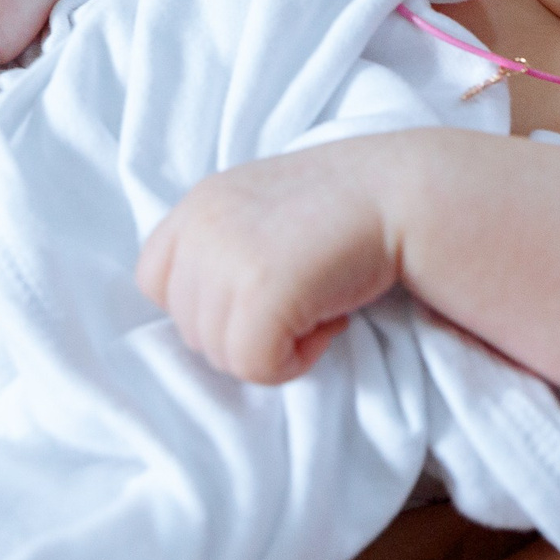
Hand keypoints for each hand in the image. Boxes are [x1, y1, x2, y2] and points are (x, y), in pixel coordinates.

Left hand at [137, 143, 406, 384]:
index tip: (265, 287)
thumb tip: (201, 315)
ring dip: (274, 345)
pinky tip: (330, 319)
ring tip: (318, 302)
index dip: (208, 302)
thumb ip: (221, 245)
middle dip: (245, 329)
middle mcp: (201, 224)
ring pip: (219, 355)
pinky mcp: (260, 291)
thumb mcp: (261, 211)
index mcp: (197, 203)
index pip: (155, 281)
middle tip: (302, 295)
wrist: (405, 193)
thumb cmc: (345, 210)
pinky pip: (255, 366)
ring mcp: (227, 256)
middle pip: (189, 329)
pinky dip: (296, 360)